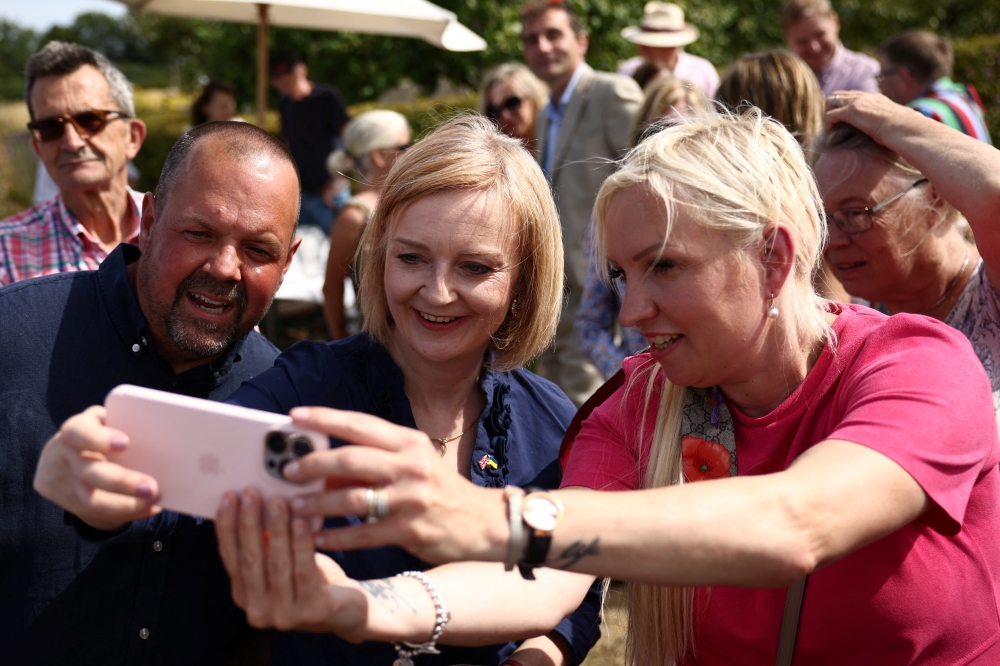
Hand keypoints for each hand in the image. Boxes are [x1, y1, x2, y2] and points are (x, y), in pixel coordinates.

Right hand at [33, 405, 160, 531]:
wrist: (63, 459)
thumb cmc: (98, 434)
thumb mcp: (105, 422)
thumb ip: (125, 424)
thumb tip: (165, 434)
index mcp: (75, 430)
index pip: (78, 432)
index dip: (99, 439)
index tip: (125, 443)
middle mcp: (66, 457)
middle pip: (90, 472)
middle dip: (122, 482)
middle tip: (151, 488)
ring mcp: (67, 483)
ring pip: (92, 501)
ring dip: (127, 505)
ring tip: (153, 502)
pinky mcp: (72, 503)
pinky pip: (100, 514)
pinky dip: (129, 511)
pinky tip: (148, 508)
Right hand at [215, 489, 370, 637]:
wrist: (345, 608)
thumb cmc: (309, 577)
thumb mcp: (281, 559)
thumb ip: (264, 541)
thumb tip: (252, 499)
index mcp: (244, 595)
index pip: (230, 557)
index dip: (228, 526)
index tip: (229, 496)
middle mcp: (258, 609)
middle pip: (250, 560)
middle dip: (249, 523)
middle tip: (251, 493)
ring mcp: (283, 615)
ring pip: (277, 564)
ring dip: (276, 530)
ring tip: (277, 502)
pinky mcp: (310, 612)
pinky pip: (304, 572)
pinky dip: (301, 545)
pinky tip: (301, 522)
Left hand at [282, 407, 507, 564]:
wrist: (483, 523)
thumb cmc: (438, 491)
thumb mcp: (411, 465)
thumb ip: (372, 463)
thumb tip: (322, 467)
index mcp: (408, 442)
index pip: (360, 424)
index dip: (325, 418)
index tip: (294, 417)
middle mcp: (410, 465)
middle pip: (352, 458)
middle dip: (314, 463)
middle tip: (287, 470)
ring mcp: (411, 498)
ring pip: (353, 498)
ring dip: (318, 505)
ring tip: (292, 508)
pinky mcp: (411, 529)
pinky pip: (364, 534)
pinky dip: (337, 537)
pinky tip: (317, 539)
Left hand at [823, 90, 912, 138]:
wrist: (905, 128)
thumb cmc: (903, 130)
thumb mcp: (892, 122)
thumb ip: (884, 121)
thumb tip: (885, 131)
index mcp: (874, 98)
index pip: (852, 95)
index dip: (842, 106)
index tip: (840, 120)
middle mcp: (865, 96)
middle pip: (837, 95)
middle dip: (831, 108)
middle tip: (832, 124)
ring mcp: (857, 102)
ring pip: (831, 100)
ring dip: (828, 114)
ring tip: (831, 129)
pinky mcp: (852, 111)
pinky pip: (830, 115)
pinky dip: (828, 124)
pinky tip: (831, 134)